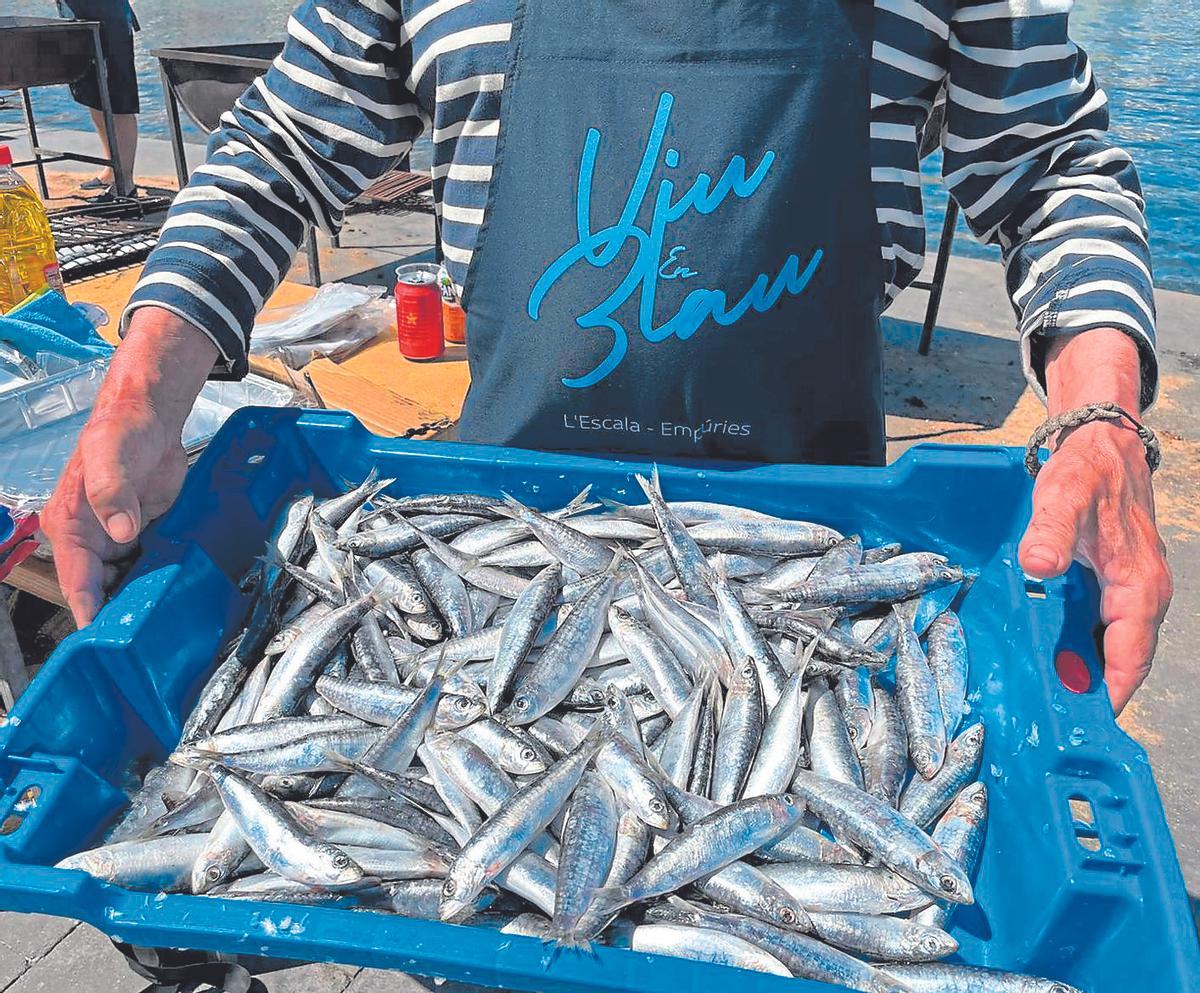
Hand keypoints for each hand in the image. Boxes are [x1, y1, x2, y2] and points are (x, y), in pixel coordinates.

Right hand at [40, 308, 217, 626]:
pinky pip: (149, 565)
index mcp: (70, 526)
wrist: (149, 418)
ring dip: (141, 597)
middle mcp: (91, 539)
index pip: (76, 580)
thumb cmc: (118, 432)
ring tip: (163, 622)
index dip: (88, 610)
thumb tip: (121, 532)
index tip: (100, 639)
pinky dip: (159, 578)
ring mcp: (117, 539)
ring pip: (126, 581)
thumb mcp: (110, 457)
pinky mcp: (143, 534)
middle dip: (118, 612)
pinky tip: (175, 593)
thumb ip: (111, 493)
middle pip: (101, 590)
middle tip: (144, 636)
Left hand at [1018, 328, 1171, 713]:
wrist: (1102, 445)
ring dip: (1080, 671)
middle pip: (1119, 661)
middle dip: (1088, 692)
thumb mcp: (1064, 497)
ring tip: (1040, 698)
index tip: (1083, 724)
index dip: (1108, 694)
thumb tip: (1040, 563)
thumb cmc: (1089, 473)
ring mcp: (1128, 594)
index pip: (1128, 657)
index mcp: (1138, 587)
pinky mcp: (1111, 586)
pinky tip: (1044, 656)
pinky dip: (1075, 646)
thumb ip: (1050, 530)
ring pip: (1108, 647)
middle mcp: (1140, 597)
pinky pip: (1098, 628)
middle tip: (1048, 720)